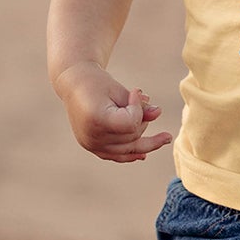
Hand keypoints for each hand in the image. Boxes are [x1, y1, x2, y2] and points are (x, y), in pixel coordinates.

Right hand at [56, 63, 172, 163]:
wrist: (74, 84)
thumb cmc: (98, 83)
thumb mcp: (120, 90)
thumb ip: (139, 105)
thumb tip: (157, 113)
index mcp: (96, 119)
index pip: (130, 123)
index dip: (138, 108)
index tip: (135, 91)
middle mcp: (92, 136)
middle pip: (131, 137)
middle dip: (141, 121)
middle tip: (142, 102)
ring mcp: (91, 144)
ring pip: (127, 150)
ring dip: (145, 141)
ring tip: (164, 137)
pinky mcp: (91, 147)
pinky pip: (116, 155)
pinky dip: (130, 154)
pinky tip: (144, 154)